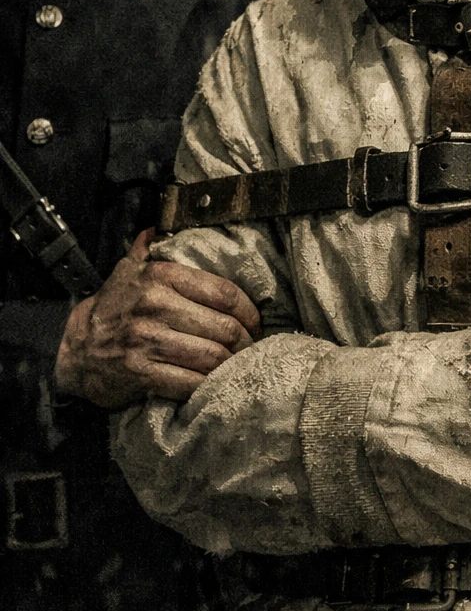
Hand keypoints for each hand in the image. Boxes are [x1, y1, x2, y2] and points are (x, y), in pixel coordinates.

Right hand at [54, 230, 259, 409]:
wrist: (76, 350)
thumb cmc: (112, 308)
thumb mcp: (128, 270)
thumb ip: (149, 248)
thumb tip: (161, 226)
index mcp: (161, 277)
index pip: (224, 293)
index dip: (248, 311)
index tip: (255, 322)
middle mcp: (156, 306)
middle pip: (224, 327)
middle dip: (245, 341)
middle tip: (250, 347)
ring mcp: (148, 341)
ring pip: (212, 356)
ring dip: (231, 364)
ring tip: (237, 364)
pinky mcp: (142, 374)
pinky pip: (190, 382)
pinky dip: (208, 384)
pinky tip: (213, 382)